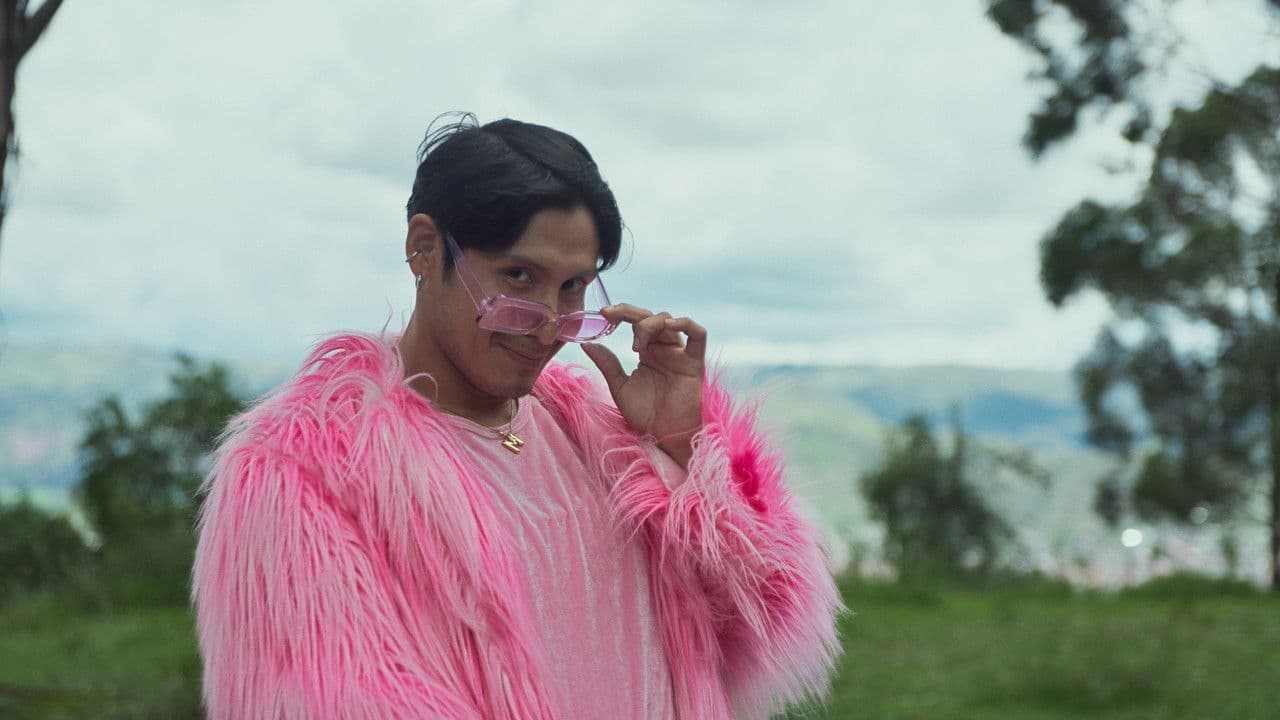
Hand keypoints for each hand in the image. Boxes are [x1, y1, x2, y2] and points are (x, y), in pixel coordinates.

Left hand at [581, 304, 705, 467]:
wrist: (663, 437)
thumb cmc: (645, 415)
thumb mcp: (619, 386)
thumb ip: (607, 363)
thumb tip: (586, 342)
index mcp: (647, 351)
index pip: (636, 322)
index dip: (620, 313)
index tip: (602, 313)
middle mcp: (664, 348)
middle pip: (650, 317)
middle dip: (629, 312)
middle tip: (610, 315)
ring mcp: (679, 354)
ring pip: (668, 322)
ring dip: (649, 325)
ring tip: (637, 344)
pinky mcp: (694, 363)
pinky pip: (699, 336)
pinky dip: (686, 324)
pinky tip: (669, 325)